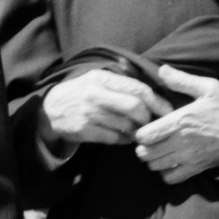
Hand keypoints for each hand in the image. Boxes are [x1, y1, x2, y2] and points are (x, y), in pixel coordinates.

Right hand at [40, 68, 166, 146]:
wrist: (50, 110)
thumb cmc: (82, 94)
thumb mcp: (98, 80)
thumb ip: (122, 83)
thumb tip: (154, 94)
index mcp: (102, 79)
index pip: (138, 89)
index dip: (157, 102)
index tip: (168, 111)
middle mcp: (95, 94)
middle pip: (135, 107)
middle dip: (149, 118)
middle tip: (153, 124)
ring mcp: (88, 113)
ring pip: (126, 125)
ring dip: (137, 131)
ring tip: (140, 132)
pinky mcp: (83, 130)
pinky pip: (114, 138)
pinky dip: (124, 139)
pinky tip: (126, 138)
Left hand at [133, 65, 218, 184]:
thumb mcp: (208, 87)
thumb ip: (182, 80)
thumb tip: (162, 70)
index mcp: (181, 121)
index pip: (145, 135)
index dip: (140, 132)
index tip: (146, 128)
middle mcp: (182, 142)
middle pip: (146, 153)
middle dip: (143, 147)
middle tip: (149, 141)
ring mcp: (189, 157)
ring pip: (156, 166)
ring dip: (153, 160)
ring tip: (158, 151)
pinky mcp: (197, 168)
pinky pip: (171, 178)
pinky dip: (166, 173)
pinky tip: (169, 163)